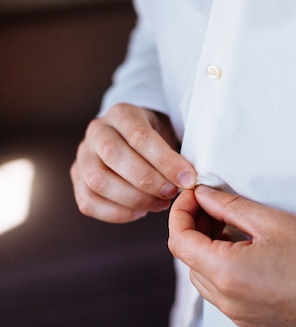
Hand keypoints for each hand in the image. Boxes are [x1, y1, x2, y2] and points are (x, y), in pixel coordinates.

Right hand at [70, 103, 195, 222]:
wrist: (128, 136)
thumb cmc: (152, 138)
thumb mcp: (164, 132)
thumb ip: (173, 153)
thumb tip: (187, 181)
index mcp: (121, 113)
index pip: (139, 136)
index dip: (165, 160)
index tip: (187, 179)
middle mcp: (96, 131)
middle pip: (113, 155)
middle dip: (147, 180)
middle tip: (171, 193)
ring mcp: (82, 155)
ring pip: (98, 181)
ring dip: (133, 198)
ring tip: (159, 204)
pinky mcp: (76, 179)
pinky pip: (89, 202)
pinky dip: (116, 213)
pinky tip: (140, 212)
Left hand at [168, 186, 295, 326]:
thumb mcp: (270, 219)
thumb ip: (228, 205)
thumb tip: (203, 194)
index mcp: (226, 274)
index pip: (180, 240)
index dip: (180, 212)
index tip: (193, 193)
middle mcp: (225, 299)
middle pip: (187, 256)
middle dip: (192, 224)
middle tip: (211, 200)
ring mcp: (235, 311)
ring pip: (199, 272)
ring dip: (204, 243)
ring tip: (225, 219)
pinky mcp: (245, 315)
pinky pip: (216, 286)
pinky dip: (216, 261)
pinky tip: (237, 242)